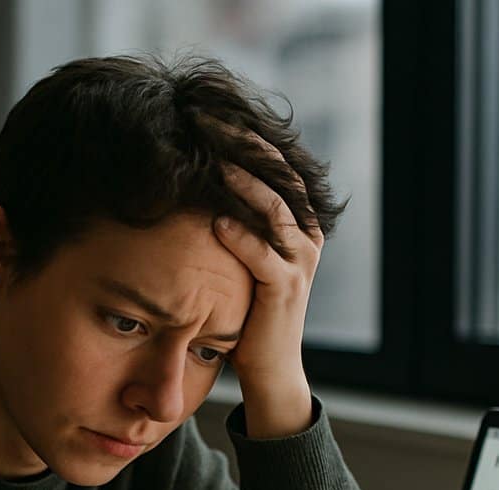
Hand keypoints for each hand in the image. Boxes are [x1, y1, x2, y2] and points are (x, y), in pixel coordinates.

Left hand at [213, 136, 324, 438]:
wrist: (268, 370)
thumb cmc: (245, 310)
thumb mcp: (240, 257)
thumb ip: (232, 222)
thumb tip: (194, 182)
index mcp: (296, 222)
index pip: (276, 163)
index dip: (246, 134)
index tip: (208, 110)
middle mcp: (304, 237)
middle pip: (280, 175)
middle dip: (245, 146)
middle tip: (209, 120)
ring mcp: (299, 264)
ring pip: (277, 211)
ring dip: (246, 184)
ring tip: (216, 162)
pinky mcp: (286, 292)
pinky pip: (266, 258)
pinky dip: (243, 238)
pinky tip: (217, 222)